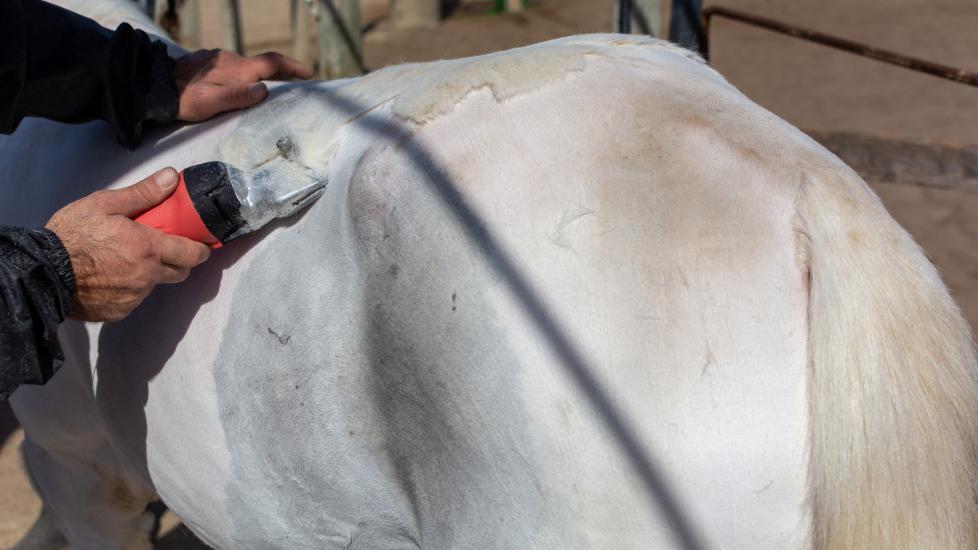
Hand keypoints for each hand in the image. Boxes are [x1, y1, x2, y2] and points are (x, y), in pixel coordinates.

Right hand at [45, 169, 211, 321]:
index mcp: (148, 248)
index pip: (193, 254)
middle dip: (180, 261)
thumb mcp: (105, 204)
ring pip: (155, 285)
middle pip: (180, 273)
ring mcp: (133, 297)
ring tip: (126, 260)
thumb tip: (171, 178)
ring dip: (150, 274)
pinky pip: (133, 299)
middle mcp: (146, 276)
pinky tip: (110, 276)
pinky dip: (129, 289)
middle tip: (165, 249)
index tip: (202, 245)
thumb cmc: (71, 235)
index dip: (201, 249)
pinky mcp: (119, 311)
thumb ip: (143, 193)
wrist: (43, 272)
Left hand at [173, 49, 313, 121]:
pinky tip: (239, 88)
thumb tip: (265, 90)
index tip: (308, 74)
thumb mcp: (211, 103)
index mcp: (237, 69)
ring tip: (267, 92)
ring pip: (246, 66)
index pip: (272, 63)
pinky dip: (243, 76)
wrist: (156, 85)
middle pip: (263, 64)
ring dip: (260, 75)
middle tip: (295, 85)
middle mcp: (231, 59)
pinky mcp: (209, 61)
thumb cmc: (185, 99)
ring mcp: (220, 58)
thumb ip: (238, 96)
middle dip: (282, 73)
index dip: (293, 67)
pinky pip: (233, 67)